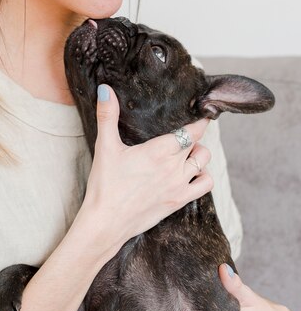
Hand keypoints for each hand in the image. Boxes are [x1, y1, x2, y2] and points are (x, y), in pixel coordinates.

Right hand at [81, 84, 212, 254]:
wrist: (106, 222)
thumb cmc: (105, 185)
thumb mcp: (105, 147)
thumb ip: (107, 116)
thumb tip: (105, 88)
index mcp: (159, 150)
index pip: (191, 130)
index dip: (199, 121)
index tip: (202, 115)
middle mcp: (174, 166)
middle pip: (198, 144)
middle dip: (195, 137)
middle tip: (188, 134)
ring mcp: (179, 185)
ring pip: (204, 162)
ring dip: (200, 155)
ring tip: (189, 153)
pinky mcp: (179, 201)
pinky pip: (205, 185)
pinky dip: (203, 177)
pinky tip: (191, 174)